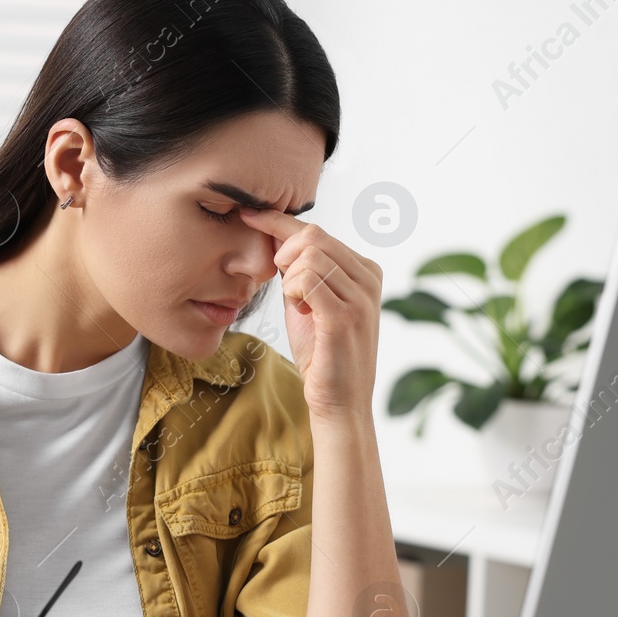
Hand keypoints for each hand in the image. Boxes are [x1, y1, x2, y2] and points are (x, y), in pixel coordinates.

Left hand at [237, 205, 382, 420]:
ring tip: (298, 305)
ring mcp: (361, 297)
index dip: (278, 220)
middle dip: (284, 254)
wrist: (339, 402)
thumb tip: (276, 235)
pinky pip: (307, 279)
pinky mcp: (345, 317)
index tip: (248, 214)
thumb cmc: (322, 354)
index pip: (318, 231)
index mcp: (365, 270)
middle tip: (282, 286)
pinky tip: (300, 311)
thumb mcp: (309, 303)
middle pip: (314, 236)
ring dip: (289, 278)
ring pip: (310, 255)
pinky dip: (293, 292)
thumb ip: (300, 271)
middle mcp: (369, 279)